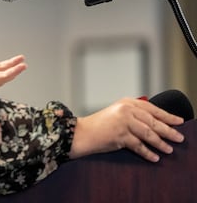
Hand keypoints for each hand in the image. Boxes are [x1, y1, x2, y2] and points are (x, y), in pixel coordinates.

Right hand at [69, 97, 184, 161]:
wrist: (82, 133)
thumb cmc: (99, 125)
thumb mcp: (117, 114)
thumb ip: (134, 115)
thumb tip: (156, 124)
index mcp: (126, 102)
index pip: (152, 108)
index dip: (167, 115)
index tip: (178, 121)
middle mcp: (126, 110)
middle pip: (153, 121)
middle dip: (168, 130)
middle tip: (179, 137)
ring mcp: (123, 122)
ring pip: (148, 134)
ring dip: (160, 143)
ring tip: (169, 149)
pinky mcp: (120, 135)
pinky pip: (139, 146)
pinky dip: (147, 153)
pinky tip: (154, 157)